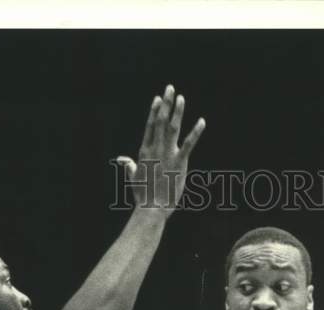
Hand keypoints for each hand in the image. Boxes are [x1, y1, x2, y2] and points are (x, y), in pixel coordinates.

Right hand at [116, 84, 205, 214]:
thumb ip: (129, 165)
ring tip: (181, 97)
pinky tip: (202, 121)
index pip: (149, 126)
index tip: (158, 99)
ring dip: (177, 111)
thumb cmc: (143, 196)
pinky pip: (189, 143)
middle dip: (166, 103)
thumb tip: (122, 158)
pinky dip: (196, 132)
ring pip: (172, 127)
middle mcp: (155, 148)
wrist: (151, 208)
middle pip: (160, 120)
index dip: (154, 111)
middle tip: (170, 88)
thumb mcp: (133, 178)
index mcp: (145, 151)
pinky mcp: (179, 162)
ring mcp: (167, 154)